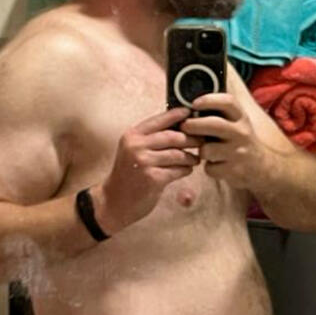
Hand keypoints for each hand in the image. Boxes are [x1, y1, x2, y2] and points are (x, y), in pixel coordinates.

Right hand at [96, 107, 201, 232]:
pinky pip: (178, 170)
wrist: (114, 201)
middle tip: (201, 141)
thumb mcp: (132, 150)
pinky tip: (186, 170)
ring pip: (178, 154)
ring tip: (194, 159)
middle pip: (173, 136)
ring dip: (190, 157)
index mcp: (131, 136)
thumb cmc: (128, 174)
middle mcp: (135, 147)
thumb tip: (180, 125)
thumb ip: (150, 137)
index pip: (159, 120)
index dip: (177, 115)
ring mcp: (143, 162)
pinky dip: (185, 170)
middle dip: (191, 139)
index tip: (191, 113)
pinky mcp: (152, 178)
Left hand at [181, 93, 263, 188]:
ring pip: (207, 149)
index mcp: (240, 117)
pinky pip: (210, 168)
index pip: (228, 102)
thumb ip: (216, 113)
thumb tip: (186, 104)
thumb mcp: (233, 121)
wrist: (260, 164)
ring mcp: (238, 152)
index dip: (209, 100)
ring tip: (204, 150)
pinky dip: (208, 167)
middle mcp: (241, 132)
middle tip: (183, 126)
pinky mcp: (234, 170)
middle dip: (193, 125)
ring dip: (200, 151)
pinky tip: (215, 164)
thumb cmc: (236, 139)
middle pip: (213, 124)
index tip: (194, 103)